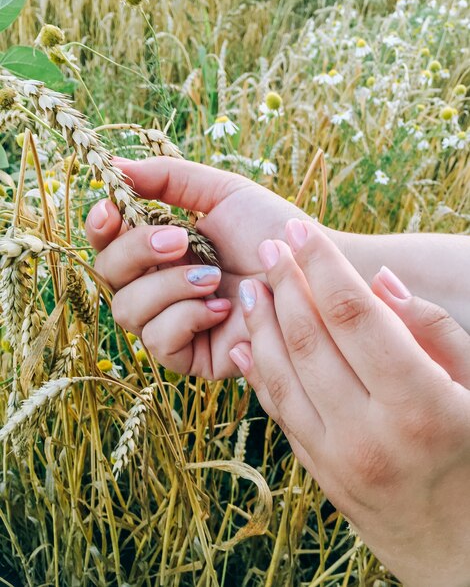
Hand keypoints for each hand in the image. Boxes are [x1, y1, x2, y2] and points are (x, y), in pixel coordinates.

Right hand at [85, 157, 340, 378]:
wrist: (312, 269)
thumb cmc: (273, 230)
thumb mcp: (222, 193)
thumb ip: (169, 178)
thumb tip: (113, 165)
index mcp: (161, 249)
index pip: (108, 243)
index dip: (101, 228)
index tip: (112, 210)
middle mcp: (159, 286)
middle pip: (107, 276)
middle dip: (137, 252)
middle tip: (180, 240)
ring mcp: (173, 322)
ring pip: (128, 311)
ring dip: (168, 287)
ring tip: (214, 276)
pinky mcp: (192, 356)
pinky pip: (159, 342)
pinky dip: (185, 319)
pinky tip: (224, 307)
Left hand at [231, 218, 469, 586]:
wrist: (461, 552)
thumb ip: (435, 332)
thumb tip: (380, 283)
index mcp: (420, 406)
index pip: (354, 316)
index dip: (322, 266)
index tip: (299, 231)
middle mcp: (369, 434)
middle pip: (308, 339)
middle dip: (284, 284)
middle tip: (269, 246)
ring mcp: (336, 458)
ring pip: (281, 374)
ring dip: (261, 323)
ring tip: (251, 285)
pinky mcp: (318, 472)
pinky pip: (278, 411)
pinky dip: (257, 372)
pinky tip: (245, 341)